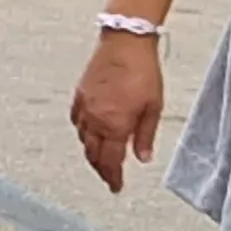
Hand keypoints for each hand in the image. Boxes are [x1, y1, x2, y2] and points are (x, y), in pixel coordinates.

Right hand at [70, 30, 166, 193]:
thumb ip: (145, 136)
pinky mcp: (80, 95)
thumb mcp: (154, 107)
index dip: (113, 177)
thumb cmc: (142, 72)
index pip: (110, 161)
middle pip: (93, 154)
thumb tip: (143, 157)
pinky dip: (82, 132)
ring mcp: (84, 107)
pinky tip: (88, 133)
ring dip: (91, 153)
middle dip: (101, 169)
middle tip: (109, 178)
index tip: (116, 187)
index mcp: (115, 126)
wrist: (125, 42)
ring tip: (100, 159)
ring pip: (83, 140)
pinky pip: (76, 121)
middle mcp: (95, 120)